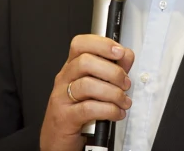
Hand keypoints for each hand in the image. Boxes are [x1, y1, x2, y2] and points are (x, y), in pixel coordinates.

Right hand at [39, 35, 135, 150]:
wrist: (58, 139)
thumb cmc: (77, 110)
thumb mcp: (95, 87)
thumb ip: (111, 69)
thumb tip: (126, 56)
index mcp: (71, 67)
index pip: (80, 44)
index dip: (102, 44)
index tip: (120, 52)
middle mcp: (64, 79)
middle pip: (85, 62)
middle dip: (113, 71)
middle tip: (125, 83)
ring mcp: (62, 97)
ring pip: (87, 85)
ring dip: (113, 93)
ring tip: (123, 101)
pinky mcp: (64, 117)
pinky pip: (88, 108)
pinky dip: (108, 110)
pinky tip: (116, 113)